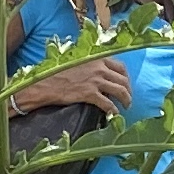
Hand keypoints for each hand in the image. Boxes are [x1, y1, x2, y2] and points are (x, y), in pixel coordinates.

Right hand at [15, 55, 129, 114]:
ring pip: (120, 91)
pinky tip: (114, 115)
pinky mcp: (90, 94)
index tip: (126, 84)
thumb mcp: (77, 60)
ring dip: (126, 100)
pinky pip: (108, 104)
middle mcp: (99, 68)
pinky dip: (113, 110)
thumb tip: (99, 69)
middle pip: (123, 79)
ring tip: (126, 107)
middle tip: (128, 98)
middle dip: (128, 90)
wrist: (45, 82)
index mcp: (97, 58)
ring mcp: (96, 81)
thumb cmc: (57, 71)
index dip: (126, 77)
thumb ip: (90, 63)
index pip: (121, 66)